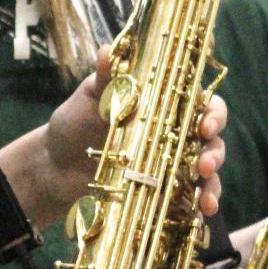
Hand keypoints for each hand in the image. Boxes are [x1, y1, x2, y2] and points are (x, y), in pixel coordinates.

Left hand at [42, 46, 226, 223]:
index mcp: (165, 106)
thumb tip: (108, 50)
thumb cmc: (74, 123)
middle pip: (212, 141)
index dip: (213, 113)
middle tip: (204, 166)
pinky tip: (198, 218)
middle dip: (215, 154)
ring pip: (205, 175)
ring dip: (212, 186)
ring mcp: (169, 167)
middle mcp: (174, 135)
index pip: (202, 104)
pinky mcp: (160, 194)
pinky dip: (196, 211)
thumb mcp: (89, 98)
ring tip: (206, 202)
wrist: (52, 165)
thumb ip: (105, 78)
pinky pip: (187, 203)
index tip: (204, 126)